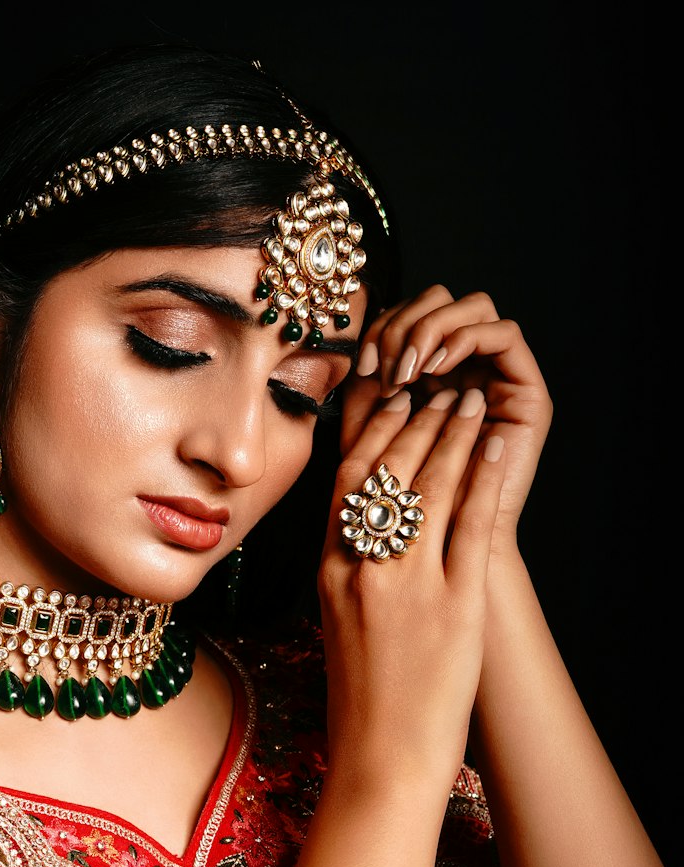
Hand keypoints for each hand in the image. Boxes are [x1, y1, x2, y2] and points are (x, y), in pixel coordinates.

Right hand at [319, 379, 504, 794]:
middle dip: (416, 422)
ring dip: (452, 437)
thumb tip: (362, 537)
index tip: (392, 404)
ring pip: (429, 490)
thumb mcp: (336, 628)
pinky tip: (493, 450)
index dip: (373, 434)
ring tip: (466, 403)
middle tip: (437, 387)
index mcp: (331, 575)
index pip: (347, 484)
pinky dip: (482, 482)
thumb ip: (347, 577)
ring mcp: (408, 586)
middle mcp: (364, 571)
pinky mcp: (452, 605)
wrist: (382, 757)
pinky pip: (469, 529)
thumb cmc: (361, 702)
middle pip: (388, 475)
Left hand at [343, 287, 551, 541]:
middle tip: (385, 369)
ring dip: (432, 330)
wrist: (445, 552)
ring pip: (474, 306)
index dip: (382, 329)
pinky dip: (465, 340)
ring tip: (409, 372)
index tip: (362, 367)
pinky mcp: (527, 389)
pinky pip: (504, 334)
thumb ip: (362, 401)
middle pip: (442, 299)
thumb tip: (354, 349)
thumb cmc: (404, 509)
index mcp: (431, 373)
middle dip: (404, 325)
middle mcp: (468, 366)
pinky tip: (436, 370)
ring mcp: (499, 375)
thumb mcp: (369, 445)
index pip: (410, 315)